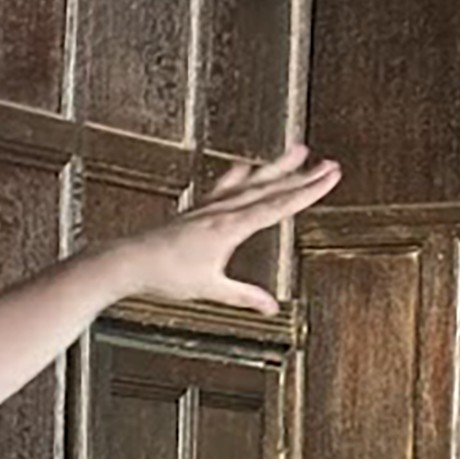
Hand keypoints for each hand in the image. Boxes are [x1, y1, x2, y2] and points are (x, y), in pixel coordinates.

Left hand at [111, 146, 340, 317]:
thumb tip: (271, 307)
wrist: (128, 260)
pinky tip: (244, 168)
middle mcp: (221, 210)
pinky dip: (239, 177)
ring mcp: (209, 206)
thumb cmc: (165, 275)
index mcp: (229, 227)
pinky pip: (225, 187)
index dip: (308, 190)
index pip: (278, 205)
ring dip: (276, 168)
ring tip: (297, 151)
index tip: (331, 175)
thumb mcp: (209, 288)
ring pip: (250, 182)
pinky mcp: (197, 209)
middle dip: (302, 176)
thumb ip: (243, 296)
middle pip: (270, 188)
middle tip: (330, 162)